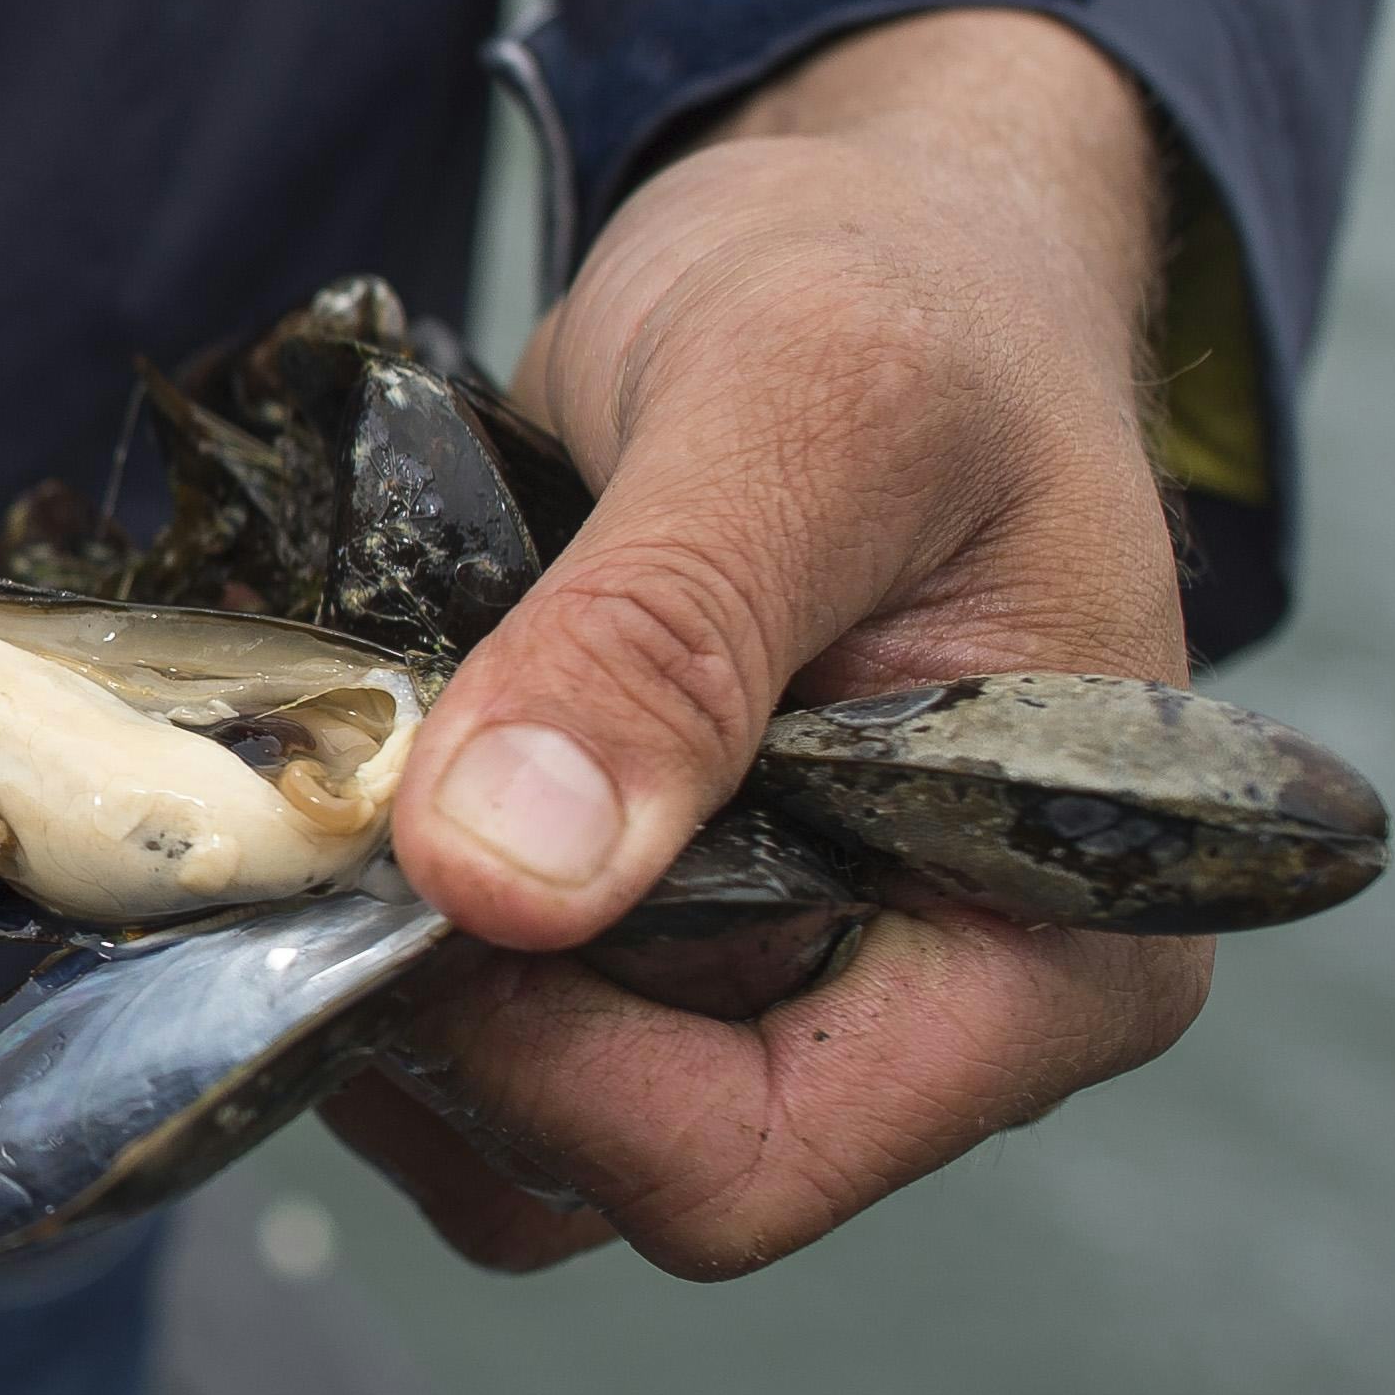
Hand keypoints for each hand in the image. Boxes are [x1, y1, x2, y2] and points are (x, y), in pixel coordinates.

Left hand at [340, 10, 1214, 1274]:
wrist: (864, 235)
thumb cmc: (901, 294)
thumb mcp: (805, 411)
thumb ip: (667, 641)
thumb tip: (506, 877)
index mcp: (1052, 957)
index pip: (749, 1158)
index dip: (536, 1066)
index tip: (405, 874)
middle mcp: (920, 1013)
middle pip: (603, 1159)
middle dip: (441, 1000)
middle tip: (342, 790)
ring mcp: (776, 982)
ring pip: (507, 1121)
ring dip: (382, 971)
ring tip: (358, 762)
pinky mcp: (656, 937)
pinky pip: (476, 1029)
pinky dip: (384, 927)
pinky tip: (369, 776)